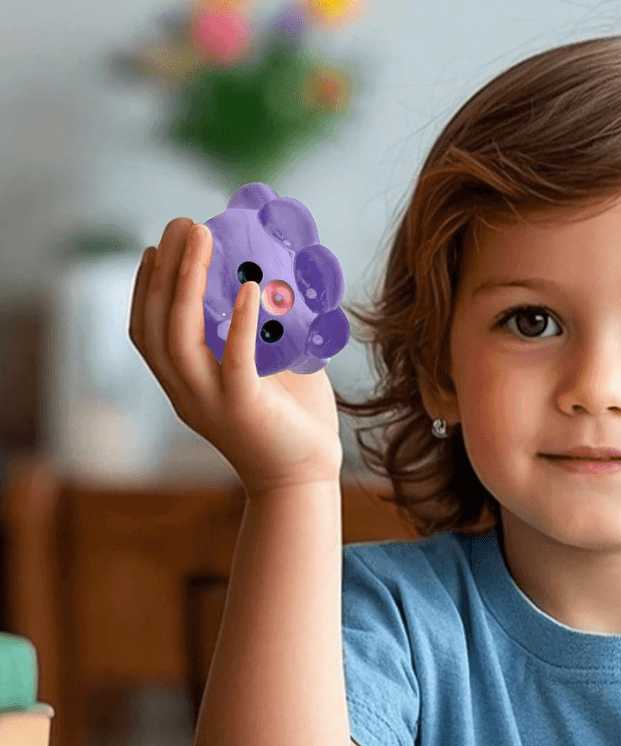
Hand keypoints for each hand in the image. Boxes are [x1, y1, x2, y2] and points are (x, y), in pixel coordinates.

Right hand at [128, 217, 342, 496]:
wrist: (306, 479)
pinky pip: (232, 362)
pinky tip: (247, 288)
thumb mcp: (271, 370)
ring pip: (178, 338)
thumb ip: (263, 333)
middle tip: (181, 223)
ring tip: (203, 238)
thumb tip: (278, 283)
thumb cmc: (292, 423)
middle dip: (163, 270)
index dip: (146, 288)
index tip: (158, 247)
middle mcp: (186, 394)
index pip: (147, 332)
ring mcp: (210, 402)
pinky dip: (236, 322)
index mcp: (184, 385)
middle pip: (154, 324)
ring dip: (186, 283)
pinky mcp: (243, 409)